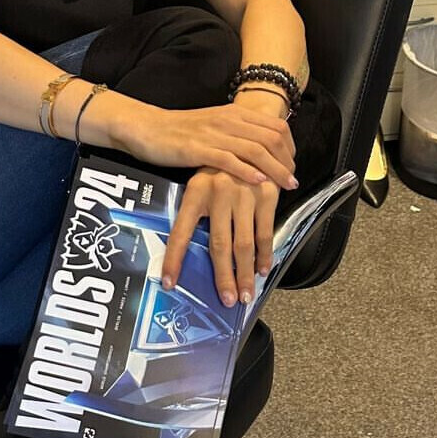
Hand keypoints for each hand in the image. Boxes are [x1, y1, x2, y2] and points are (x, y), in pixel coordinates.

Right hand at [128, 102, 296, 189]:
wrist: (146, 127)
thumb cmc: (180, 131)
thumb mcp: (215, 126)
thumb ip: (237, 134)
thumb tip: (261, 151)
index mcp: (235, 113)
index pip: (276, 127)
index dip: (291, 148)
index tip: (293, 166)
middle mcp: (228, 120)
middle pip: (271, 139)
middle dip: (287, 162)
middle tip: (293, 181)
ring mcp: (213, 133)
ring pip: (255, 150)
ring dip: (275, 169)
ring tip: (286, 186)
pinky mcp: (196, 148)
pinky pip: (228, 159)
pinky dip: (247, 171)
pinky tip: (258, 182)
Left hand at [161, 168, 279, 307]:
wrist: (252, 137)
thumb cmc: (220, 168)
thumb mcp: (201, 183)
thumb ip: (197, 213)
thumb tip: (189, 254)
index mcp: (196, 191)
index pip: (181, 231)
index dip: (175, 259)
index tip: (169, 282)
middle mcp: (219, 192)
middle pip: (219, 245)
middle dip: (223, 277)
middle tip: (226, 300)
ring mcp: (244, 193)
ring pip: (244, 244)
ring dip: (245, 274)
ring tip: (245, 295)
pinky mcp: (267, 194)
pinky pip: (265, 233)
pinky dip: (265, 255)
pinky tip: (262, 270)